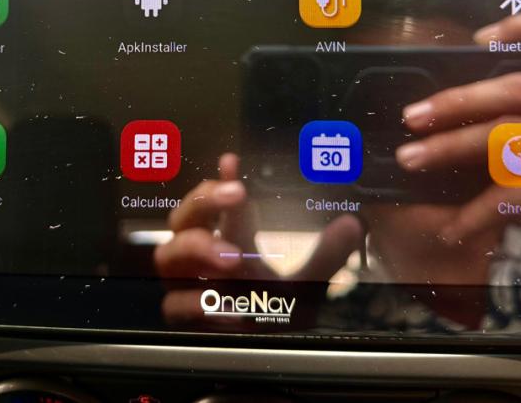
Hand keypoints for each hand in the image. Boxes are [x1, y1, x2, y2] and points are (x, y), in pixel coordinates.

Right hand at [154, 153, 362, 323]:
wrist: (267, 359)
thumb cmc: (277, 311)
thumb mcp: (308, 283)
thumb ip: (326, 255)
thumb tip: (352, 225)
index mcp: (226, 239)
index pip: (215, 202)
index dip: (220, 181)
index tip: (232, 161)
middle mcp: (200, 258)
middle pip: (181, 217)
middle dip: (204, 201)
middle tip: (236, 195)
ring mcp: (187, 286)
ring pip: (167, 256)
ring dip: (198, 247)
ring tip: (232, 256)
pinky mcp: (184, 318)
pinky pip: (174, 304)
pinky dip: (194, 302)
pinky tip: (220, 303)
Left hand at [396, 14, 520, 287]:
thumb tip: (450, 111)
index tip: (477, 39)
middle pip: (519, 88)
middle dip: (456, 101)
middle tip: (412, 116)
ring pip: (506, 135)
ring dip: (448, 150)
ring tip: (411, 160)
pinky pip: (510, 190)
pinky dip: (473, 212)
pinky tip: (451, 228)